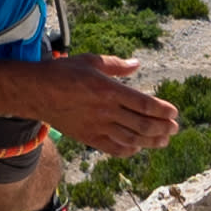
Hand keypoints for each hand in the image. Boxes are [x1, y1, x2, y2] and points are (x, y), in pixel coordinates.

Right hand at [30, 52, 176, 154]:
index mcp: (108, 90)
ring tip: (164, 140)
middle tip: (174, 128)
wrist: (35, 92)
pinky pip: (114, 149)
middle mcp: (106, 111)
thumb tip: (137, 65)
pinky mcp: (88, 138)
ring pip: (132, 139)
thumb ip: (116, 65)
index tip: (174, 113)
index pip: (144, 104)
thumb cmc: (62, 72)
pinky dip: (130, 150)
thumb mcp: (90, 61)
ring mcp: (97, 127)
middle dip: (163, 128)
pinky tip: (138, 147)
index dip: (162, 110)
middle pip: (143, 124)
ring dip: (152, 141)